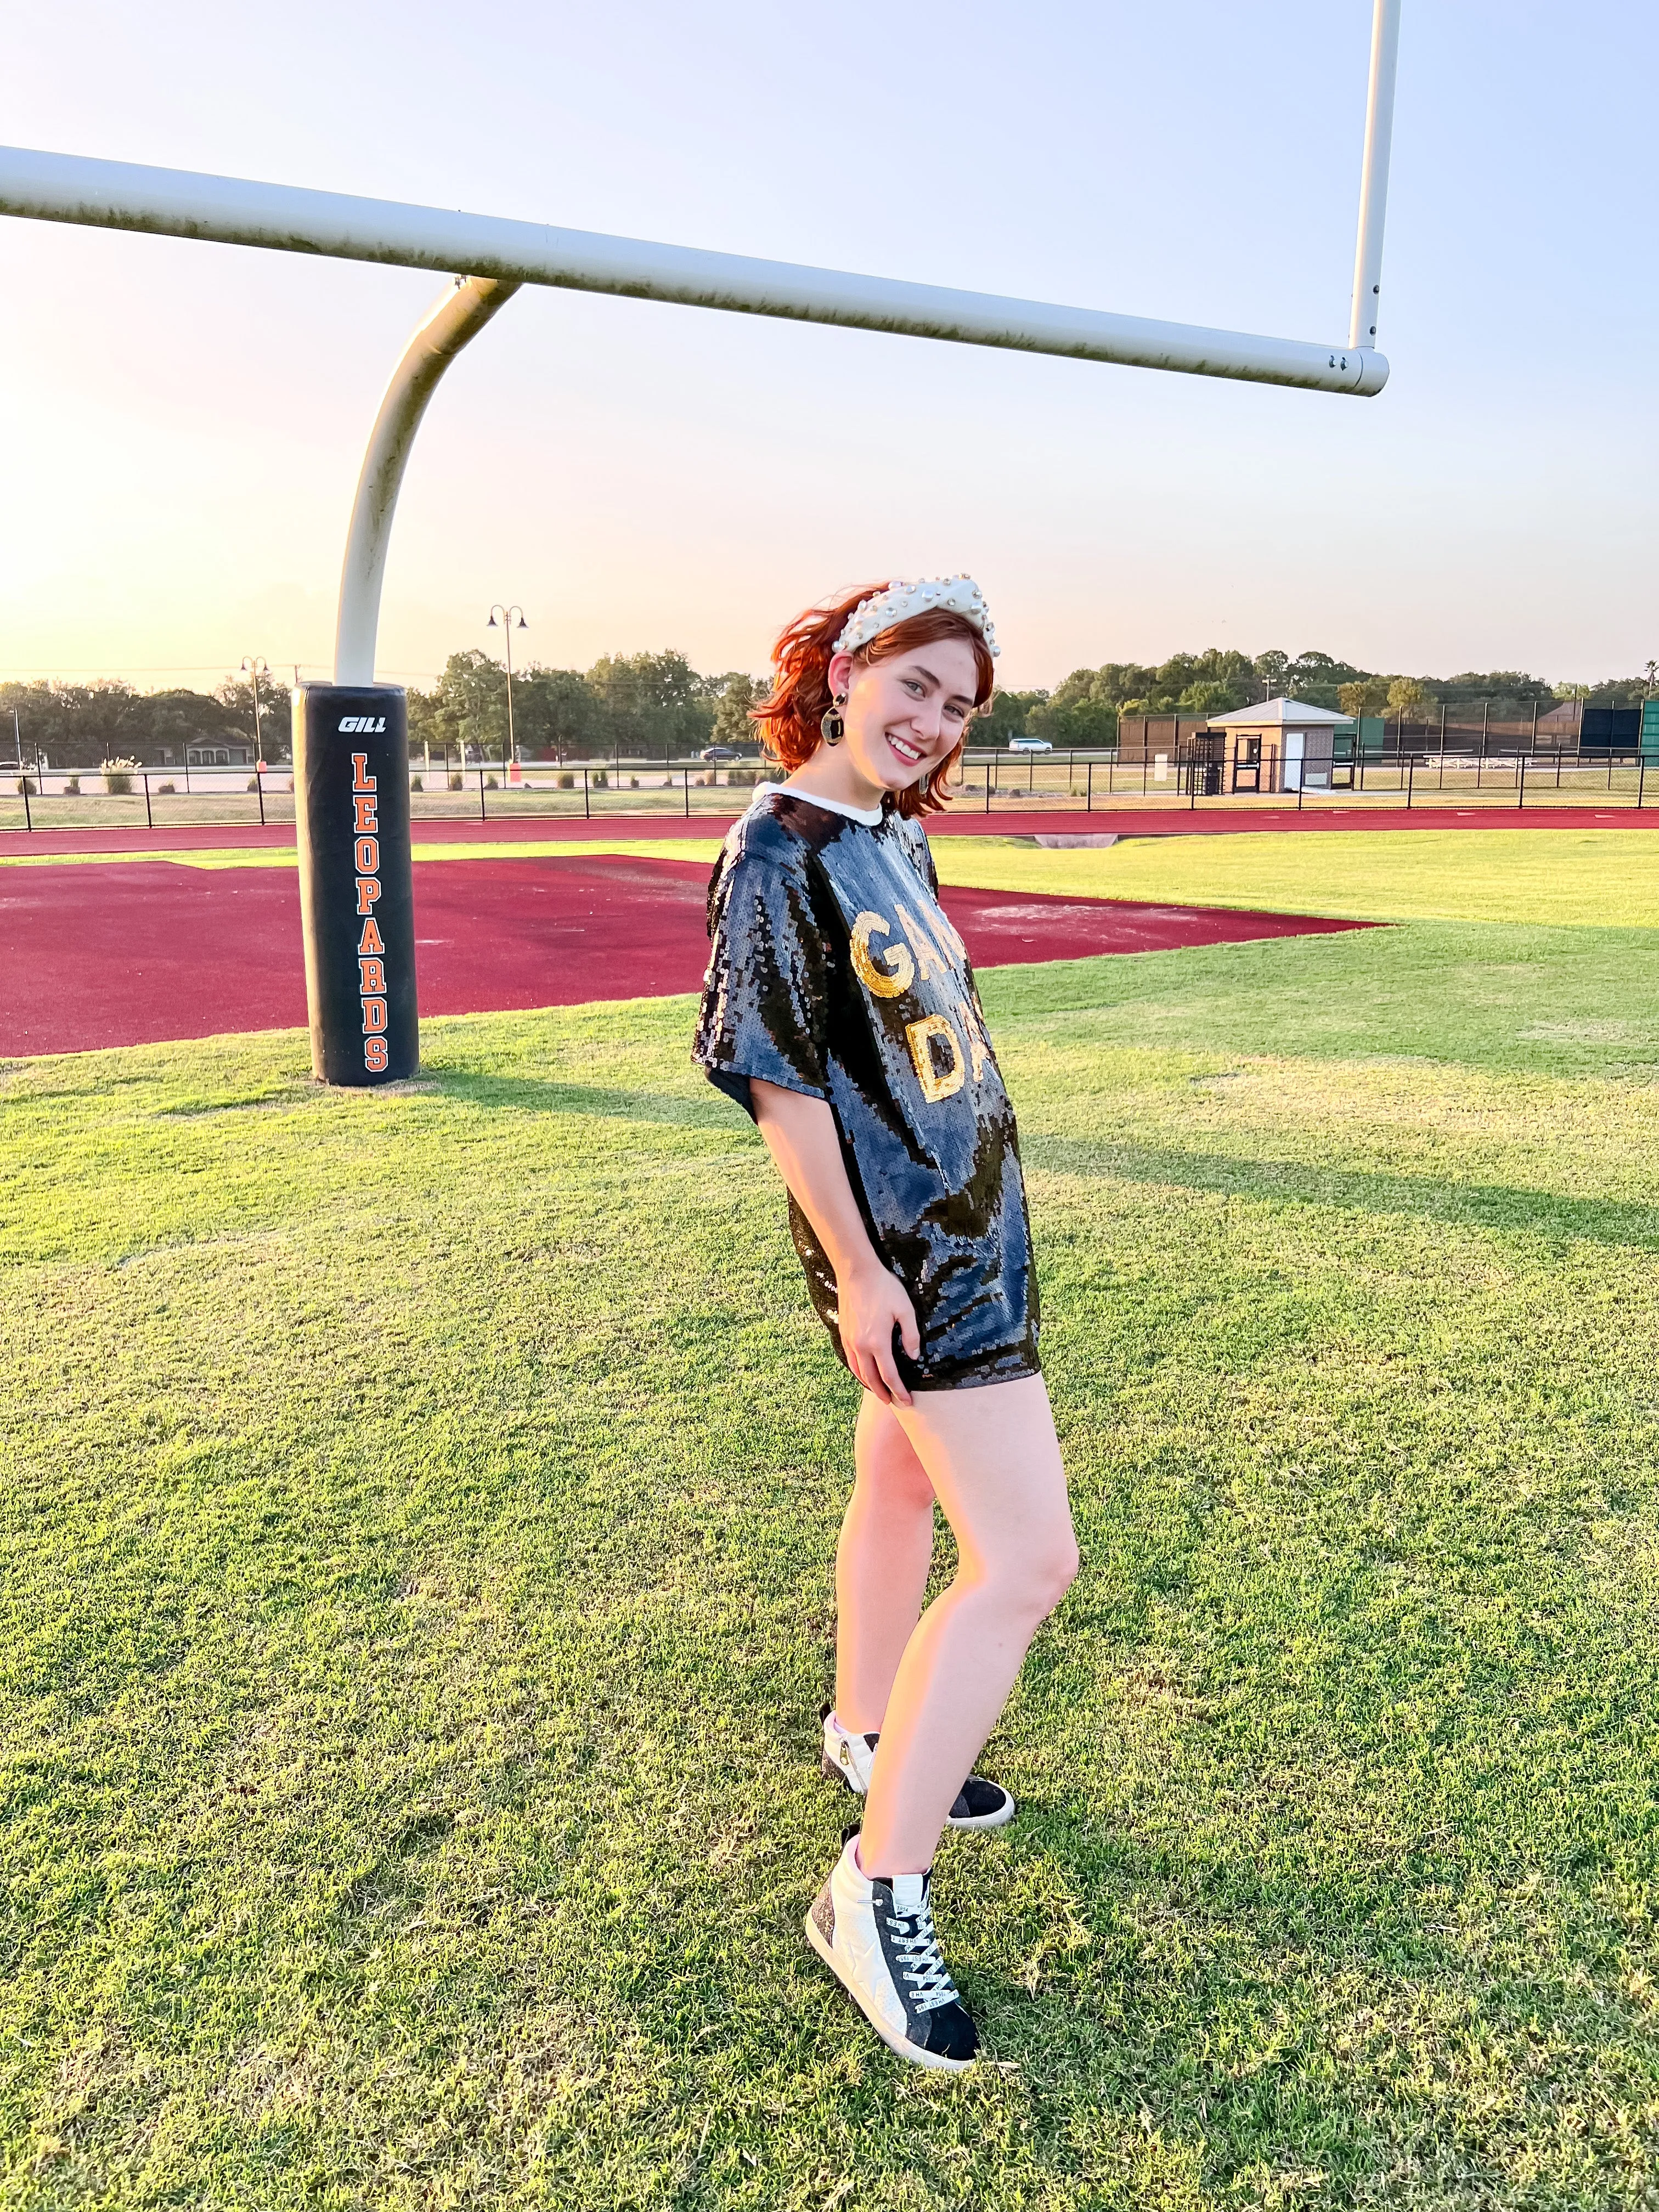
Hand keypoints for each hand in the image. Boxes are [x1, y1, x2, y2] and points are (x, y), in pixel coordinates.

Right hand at [835, 1258, 920, 1406]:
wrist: (856, 1272)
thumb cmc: (884, 1288)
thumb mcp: (905, 1310)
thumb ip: (911, 1336)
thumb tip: (913, 1357)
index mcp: (878, 1342)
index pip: (889, 1375)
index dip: (899, 1390)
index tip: (908, 1400)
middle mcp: (861, 1346)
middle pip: (872, 1379)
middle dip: (884, 1393)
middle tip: (894, 1403)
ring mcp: (849, 1341)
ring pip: (858, 1371)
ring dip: (870, 1385)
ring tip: (880, 1393)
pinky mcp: (843, 1334)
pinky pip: (850, 1360)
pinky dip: (858, 1372)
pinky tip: (864, 1373)